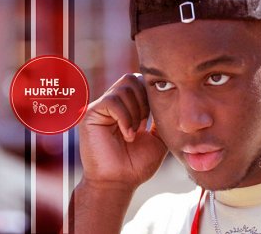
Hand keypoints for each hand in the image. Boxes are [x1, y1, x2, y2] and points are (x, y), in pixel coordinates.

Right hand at [79, 73, 167, 188]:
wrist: (119, 183)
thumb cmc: (137, 164)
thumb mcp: (158, 138)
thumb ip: (161, 118)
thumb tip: (169, 98)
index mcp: (126, 107)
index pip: (140, 83)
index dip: (151, 96)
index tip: (152, 121)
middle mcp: (112, 105)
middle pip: (132, 79)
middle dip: (145, 100)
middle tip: (145, 124)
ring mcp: (101, 108)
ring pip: (124, 87)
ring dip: (136, 111)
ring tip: (134, 132)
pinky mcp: (91, 114)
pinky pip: (113, 101)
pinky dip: (125, 118)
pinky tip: (127, 135)